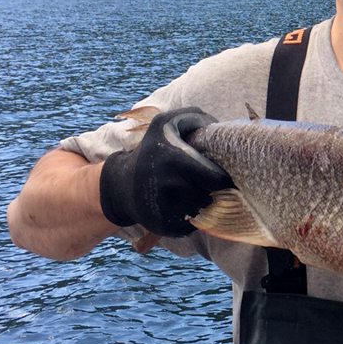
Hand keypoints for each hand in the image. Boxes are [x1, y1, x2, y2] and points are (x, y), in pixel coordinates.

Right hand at [98, 107, 231, 237]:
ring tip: (186, 193)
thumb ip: (193, 117)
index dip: (222, 178)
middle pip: (211, 196)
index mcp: (175, 159)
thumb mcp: (165, 124)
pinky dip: (189, 218)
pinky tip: (177, 207)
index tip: (219, 174)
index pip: (217, 178)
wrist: (120, 185)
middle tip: (201, 184)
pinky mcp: (163, 226)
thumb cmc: (152, 151)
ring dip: (199, 204)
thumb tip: (217, 125)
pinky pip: (191, 226)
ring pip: (202, 211)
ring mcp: (165, 209)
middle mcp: (170, 185)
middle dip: (210, 190)